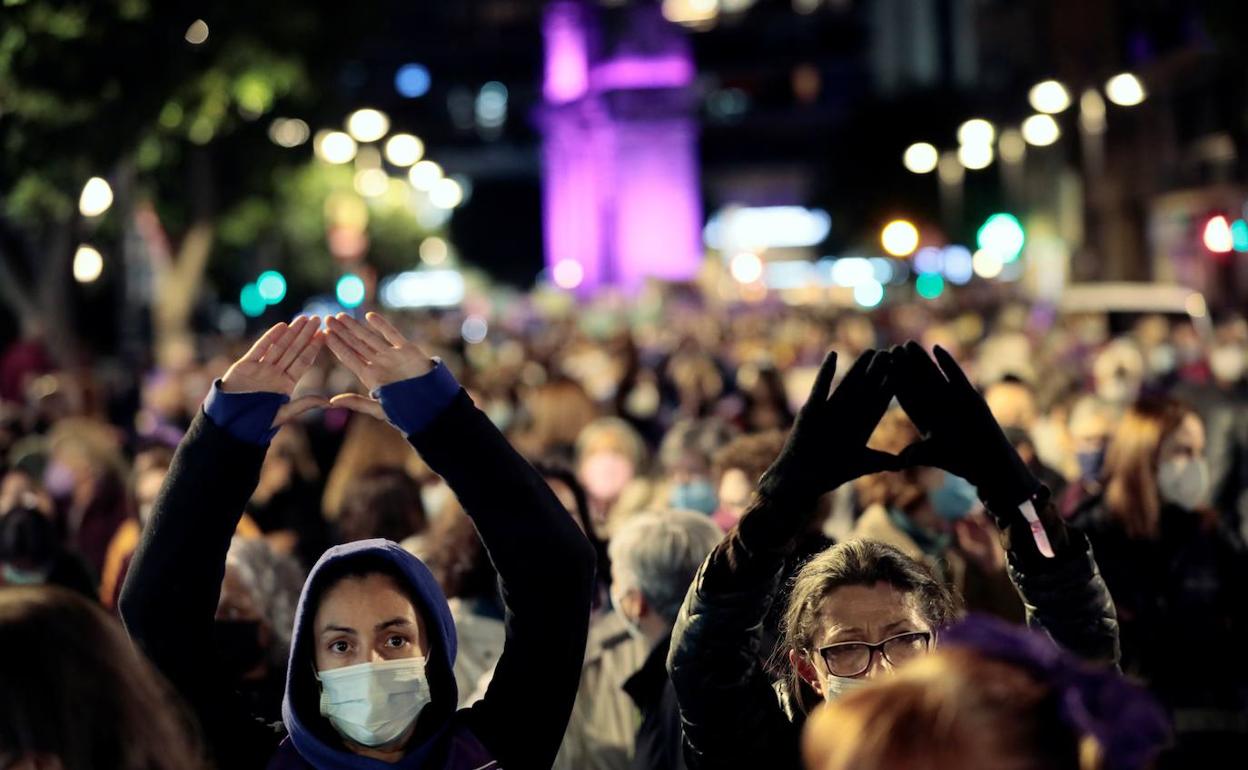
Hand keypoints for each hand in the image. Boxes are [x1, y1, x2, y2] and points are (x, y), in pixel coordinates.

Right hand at [221, 317, 327, 427]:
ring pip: (279, 346)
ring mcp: (261, 368)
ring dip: (291, 332)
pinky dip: (270, 337)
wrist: (229, 422)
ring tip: (303, 318)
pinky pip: (260, 348)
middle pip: (293, 350)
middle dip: (305, 335)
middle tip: (317, 319)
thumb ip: (304, 405)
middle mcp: (275, 373)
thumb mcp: (283, 413)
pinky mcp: (245, 364)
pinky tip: (282, 326)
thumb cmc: (256, 422)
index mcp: (286, 384)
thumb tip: (328, 402)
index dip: (313, 348)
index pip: (303, 362)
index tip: (324, 335)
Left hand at [324, 312, 433, 415]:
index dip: (337, 345)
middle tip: (328, 319)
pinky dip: (382, 325)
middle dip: (342, 332)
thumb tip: (332, 402)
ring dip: (356, 327)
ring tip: (342, 316)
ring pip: (370, 337)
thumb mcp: (378, 409)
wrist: (432, 406)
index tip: (324, 334)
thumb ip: (357, 403)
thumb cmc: (406, 412)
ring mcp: (392, 356)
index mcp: (370, 377)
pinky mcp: (407, 350)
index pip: (349, 357)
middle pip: (356, 345)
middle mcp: (379, 364)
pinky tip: (369, 316)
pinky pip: (392, 334)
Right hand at [758, 349, 900, 501]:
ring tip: (871, 351)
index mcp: (860, 428)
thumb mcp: (860, 465)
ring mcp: (828, 410)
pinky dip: (826, 372)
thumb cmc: (829, 474)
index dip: (891, 388)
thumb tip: (904, 463)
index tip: (904, 373)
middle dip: (879, 373)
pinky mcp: (811, 409)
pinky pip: (820, 387)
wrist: (801, 480)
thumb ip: (881, 461)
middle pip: (866, 390)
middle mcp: (846, 416)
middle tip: (891, 353)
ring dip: (858, 368)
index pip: (879, 404)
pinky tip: (834, 354)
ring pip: (847, 384)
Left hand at [892, 341, 1039, 509]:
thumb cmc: (962, 462)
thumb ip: (917, 454)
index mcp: (925, 419)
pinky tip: (936, 347)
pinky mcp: (970, 396)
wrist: (990, 463)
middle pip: (917, 383)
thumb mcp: (935, 456)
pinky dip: (947, 362)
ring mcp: (954, 400)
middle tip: (890, 349)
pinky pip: (957, 375)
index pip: (906, 398)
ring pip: (934, 375)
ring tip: (908, 343)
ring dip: (921, 359)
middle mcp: (938, 407)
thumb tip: (899, 459)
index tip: (880, 371)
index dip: (894, 384)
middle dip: (904, 367)